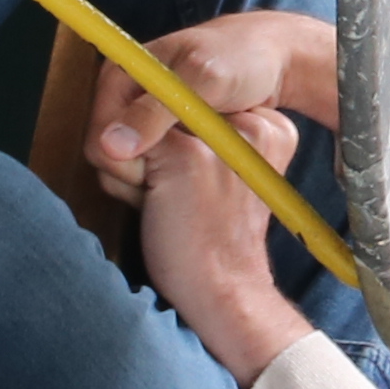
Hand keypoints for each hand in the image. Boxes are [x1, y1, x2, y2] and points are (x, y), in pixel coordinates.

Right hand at [90, 7, 340, 201]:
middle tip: (191, 169)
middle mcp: (123, 96)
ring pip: (129, 166)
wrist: (273, 57)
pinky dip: (171, 171)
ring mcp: (140, 115)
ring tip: (202, 163)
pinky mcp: (158, 131)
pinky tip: (201, 165)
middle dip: (144, 173)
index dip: (128, 166)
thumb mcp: (203, 82)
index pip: (98, 141)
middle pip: (109, 157)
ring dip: (160, 174)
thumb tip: (111, 147)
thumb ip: (157, 112)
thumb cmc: (241, 59)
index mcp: (120, 76)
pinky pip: (149, 165)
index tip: (168, 173)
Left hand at [134, 104, 322, 385]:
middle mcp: (251, 121)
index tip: (186, 176)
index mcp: (269, 125)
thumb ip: (195, 132)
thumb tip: (137, 98)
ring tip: (164, 200)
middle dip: (148, 147)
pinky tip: (151, 206)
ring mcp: (218, 136)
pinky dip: (120, 179)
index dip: (169, 133)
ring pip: (138, 121)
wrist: (226, 291)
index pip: (189, 96)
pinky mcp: (185, 157)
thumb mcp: (222, 171)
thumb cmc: (214, 237)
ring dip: (131, 165)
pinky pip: (121, 145)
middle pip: (162, 104)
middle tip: (174, 194)